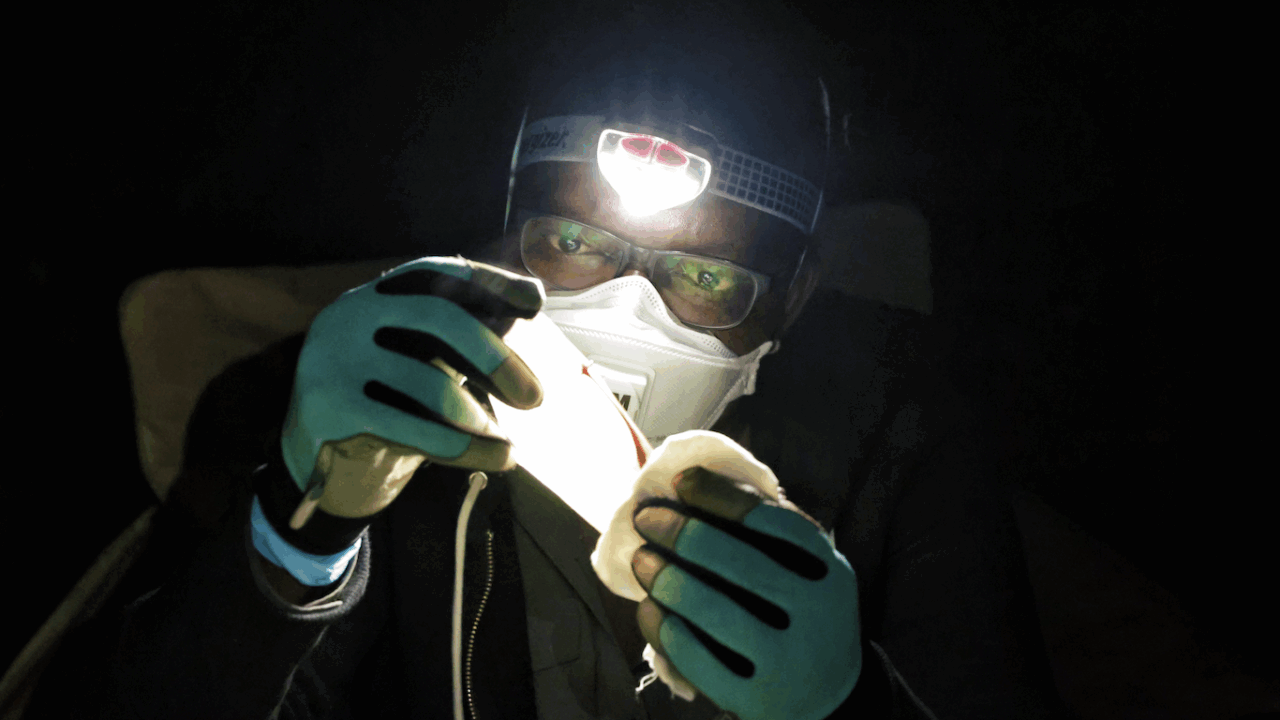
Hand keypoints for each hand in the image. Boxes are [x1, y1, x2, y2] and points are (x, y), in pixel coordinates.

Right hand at [281, 256, 543, 519]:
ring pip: (427, 383)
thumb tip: (532, 295)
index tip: (535, 302)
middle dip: (494, 356)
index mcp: (373, 295)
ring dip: (478, 418)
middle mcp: (348, 315)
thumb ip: (465, 332)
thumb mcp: (424, 359)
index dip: (487, 282)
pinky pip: (411, 428)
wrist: (317, 463)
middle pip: (436, 317)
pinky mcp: (328, 409)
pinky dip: (463, 448)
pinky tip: (498, 459)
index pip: (434, 272)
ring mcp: (333, 359)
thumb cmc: (387, 402)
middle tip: (536, 398)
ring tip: (510, 447)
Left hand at [631, 467, 861, 719]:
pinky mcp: (756, 699)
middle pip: (737, 560)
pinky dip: (665, 628)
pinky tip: (648, 608)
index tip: (682, 481)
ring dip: (666, 577)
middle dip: (681, 531)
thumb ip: (771, 537)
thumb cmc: (804, 619)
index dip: (720, 495)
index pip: (772, 521)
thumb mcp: (809, 575)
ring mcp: (787, 660)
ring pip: (712, 608)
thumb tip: (693, 486)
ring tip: (641, 560)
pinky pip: (697, 658)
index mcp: (829, 572)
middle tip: (646, 517)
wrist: (831, 702)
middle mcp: (816, 613)